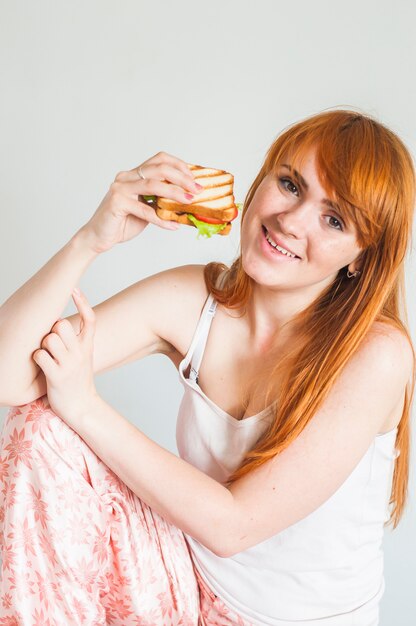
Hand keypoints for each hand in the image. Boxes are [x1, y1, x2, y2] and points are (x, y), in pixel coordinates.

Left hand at [32, 288, 99, 427]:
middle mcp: (80, 353)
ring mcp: (69, 365)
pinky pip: (40, 356)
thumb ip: (75, 340)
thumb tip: (58, 323)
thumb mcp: (83, 357)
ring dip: (42, 345)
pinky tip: (41, 366)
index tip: (74, 289)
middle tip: (52, 343)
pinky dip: (37, 359)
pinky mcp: (57, 377)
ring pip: (49, 339)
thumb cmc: (77, 380)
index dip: (82, 302)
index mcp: (87, 346)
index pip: (90, 320)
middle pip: (62, 325)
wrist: (81, 407)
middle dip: (52, 330)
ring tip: (46, 356)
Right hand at [80, 151, 202, 253]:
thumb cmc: (122, 222)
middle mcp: (126, 177)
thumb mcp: (147, 209)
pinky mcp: (117, 203)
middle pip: (159, 169)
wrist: (98, 237)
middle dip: (182, 178)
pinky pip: (145, 210)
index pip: (159, 160)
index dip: (179, 166)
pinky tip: (173, 225)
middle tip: (197, 189)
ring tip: (189, 201)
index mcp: (133, 174)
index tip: (194, 178)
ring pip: (153, 185)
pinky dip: (162, 219)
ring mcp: (120, 188)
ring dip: (175, 193)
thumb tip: (188, 201)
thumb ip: (161, 202)